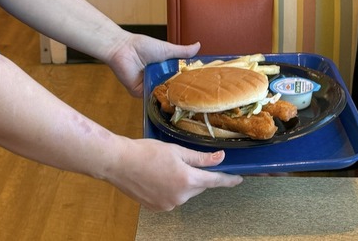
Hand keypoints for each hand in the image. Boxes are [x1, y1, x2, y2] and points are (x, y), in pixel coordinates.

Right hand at [103, 138, 241, 210]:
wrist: (119, 163)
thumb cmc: (145, 153)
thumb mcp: (177, 150)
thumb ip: (200, 158)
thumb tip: (220, 158)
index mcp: (187, 180)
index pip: (215, 181)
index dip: (228, 179)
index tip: (238, 178)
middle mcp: (180, 196)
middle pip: (198, 186)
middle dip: (196, 175)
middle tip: (183, 161)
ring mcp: (168, 204)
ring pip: (185, 192)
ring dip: (182, 182)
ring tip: (165, 168)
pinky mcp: (157, 208)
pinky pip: (172, 198)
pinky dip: (170, 188)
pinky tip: (159, 177)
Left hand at [107, 34, 199, 97]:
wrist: (124, 49)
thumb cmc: (143, 46)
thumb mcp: (167, 49)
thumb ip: (182, 51)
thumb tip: (199, 46)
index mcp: (164, 69)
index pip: (178, 79)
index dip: (187, 83)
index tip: (200, 88)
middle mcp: (157, 79)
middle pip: (172, 89)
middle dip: (180, 93)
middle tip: (194, 99)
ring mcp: (149, 86)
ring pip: (162, 96)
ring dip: (170, 98)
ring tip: (184, 104)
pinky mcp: (140, 92)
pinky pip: (150, 99)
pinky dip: (157, 101)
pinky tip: (167, 104)